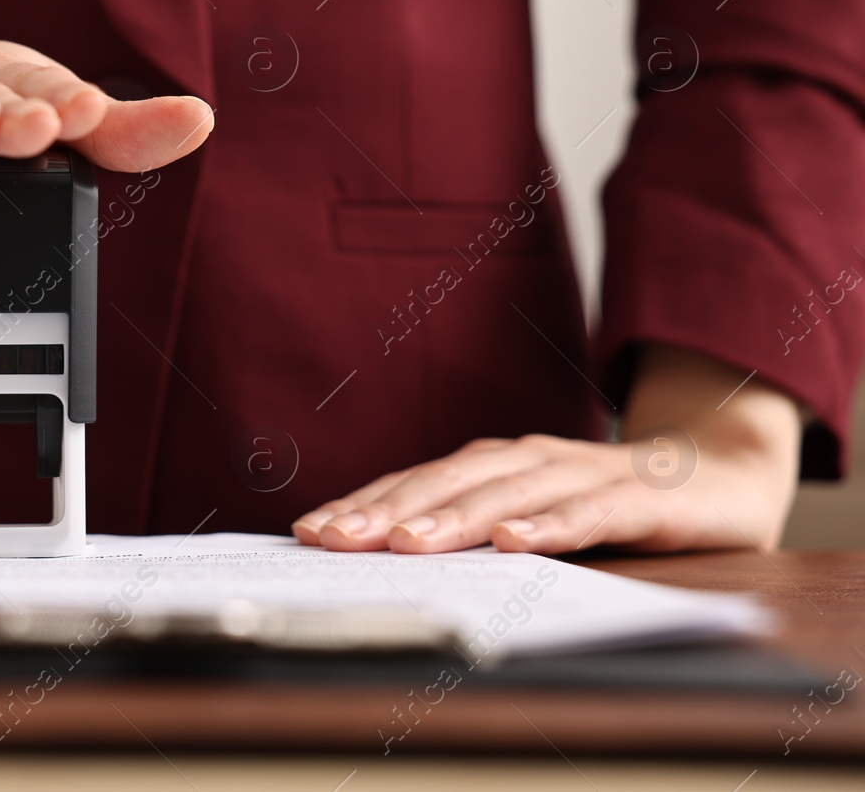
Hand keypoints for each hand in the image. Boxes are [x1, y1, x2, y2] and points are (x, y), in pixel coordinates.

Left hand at [292, 344, 803, 554]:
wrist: (715, 475)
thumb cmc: (601, 503)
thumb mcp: (526, 516)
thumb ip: (470, 531)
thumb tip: (383, 561)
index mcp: (492, 465)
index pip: (414, 484)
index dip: (361, 505)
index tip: (307, 532)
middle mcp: (527, 459)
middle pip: (447, 484)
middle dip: (386, 511)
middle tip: (336, 539)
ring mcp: (581, 472)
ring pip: (508, 494)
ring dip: (455, 518)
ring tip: (408, 543)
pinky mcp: (638, 497)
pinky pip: (589, 511)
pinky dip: (552, 525)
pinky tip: (517, 543)